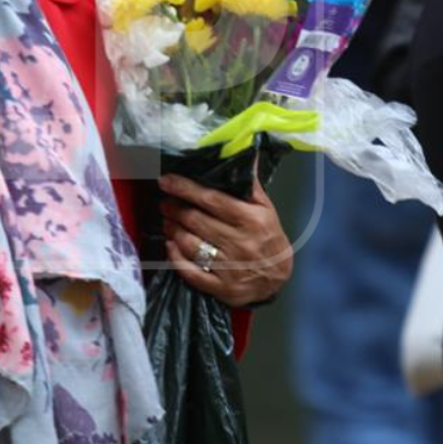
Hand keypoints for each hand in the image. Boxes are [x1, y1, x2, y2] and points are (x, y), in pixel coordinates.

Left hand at [159, 173, 292, 306]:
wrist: (277, 280)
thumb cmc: (269, 238)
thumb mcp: (266, 209)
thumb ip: (250, 184)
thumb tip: (241, 155)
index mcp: (251, 220)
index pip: (212, 199)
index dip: (185, 189)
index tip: (166, 181)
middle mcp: (240, 243)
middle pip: (196, 221)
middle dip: (174, 208)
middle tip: (165, 202)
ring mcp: (230, 268)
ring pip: (190, 244)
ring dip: (172, 229)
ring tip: (167, 220)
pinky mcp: (220, 288)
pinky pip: (190, 272)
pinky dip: (175, 257)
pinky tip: (170, 245)